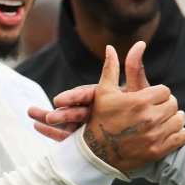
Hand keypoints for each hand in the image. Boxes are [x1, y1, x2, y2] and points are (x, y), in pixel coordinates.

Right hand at [27, 41, 155, 140]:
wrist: (149, 134)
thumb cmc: (144, 110)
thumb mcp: (137, 91)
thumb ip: (134, 70)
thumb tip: (140, 43)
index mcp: (104, 96)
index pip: (86, 94)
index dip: (73, 96)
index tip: (60, 99)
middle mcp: (95, 110)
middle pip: (75, 109)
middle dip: (61, 112)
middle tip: (50, 116)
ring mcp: (90, 126)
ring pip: (68, 123)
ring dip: (50, 121)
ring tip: (35, 121)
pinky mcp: (87, 141)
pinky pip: (69, 138)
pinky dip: (53, 133)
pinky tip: (38, 128)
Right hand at [84, 42, 184, 171]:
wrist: (96, 153)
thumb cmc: (100, 119)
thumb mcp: (104, 92)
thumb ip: (111, 68)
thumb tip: (111, 47)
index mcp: (139, 101)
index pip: (164, 90)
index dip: (159, 93)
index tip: (153, 98)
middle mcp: (149, 117)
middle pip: (173, 104)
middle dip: (166, 105)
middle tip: (159, 109)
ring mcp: (155, 135)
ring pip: (179, 119)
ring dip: (175, 117)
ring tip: (167, 119)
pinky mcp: (158, 150)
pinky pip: (182, 138)